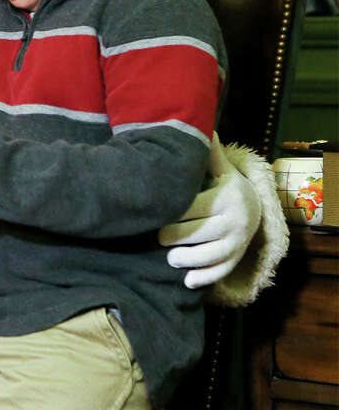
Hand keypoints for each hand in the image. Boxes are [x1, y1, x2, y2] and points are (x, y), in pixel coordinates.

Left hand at [160, 136, 260, 288]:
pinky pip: (222, 271)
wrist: (255, 206)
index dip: (170, 214)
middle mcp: (236, 220)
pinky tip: (187, 281)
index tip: (154, 215)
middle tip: (158, 238)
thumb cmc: (225, 186)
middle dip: (174, 238)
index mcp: (226, 196)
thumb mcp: (219, 169)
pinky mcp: (238, 257)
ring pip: (211, 255)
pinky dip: (204, 278)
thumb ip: (208, 154)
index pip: (192, 208)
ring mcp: (239, 241)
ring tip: (170, 259)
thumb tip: (202, 128)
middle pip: (199, 234)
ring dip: (188, 260)